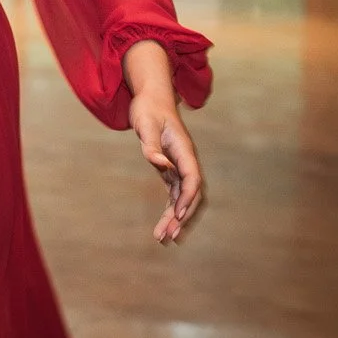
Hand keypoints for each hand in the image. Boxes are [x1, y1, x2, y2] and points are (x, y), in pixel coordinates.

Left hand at [129, 93, 203, 244]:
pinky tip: (164, 226)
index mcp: (184, 150)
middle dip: (181, 216)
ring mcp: (179, 167)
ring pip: (181, 198)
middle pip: (189, 194)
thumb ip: (151, 145)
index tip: (178, 215)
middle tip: (168, 236)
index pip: (192, 179)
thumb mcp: (145, 123)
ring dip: (174, 218)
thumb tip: (159, 164)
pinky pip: (173, 195)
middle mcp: (185, 161)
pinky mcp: (170, 170)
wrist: (151, 99)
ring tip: (163, 237)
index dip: (187, 198)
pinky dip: (170, 210)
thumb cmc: (149, 110)